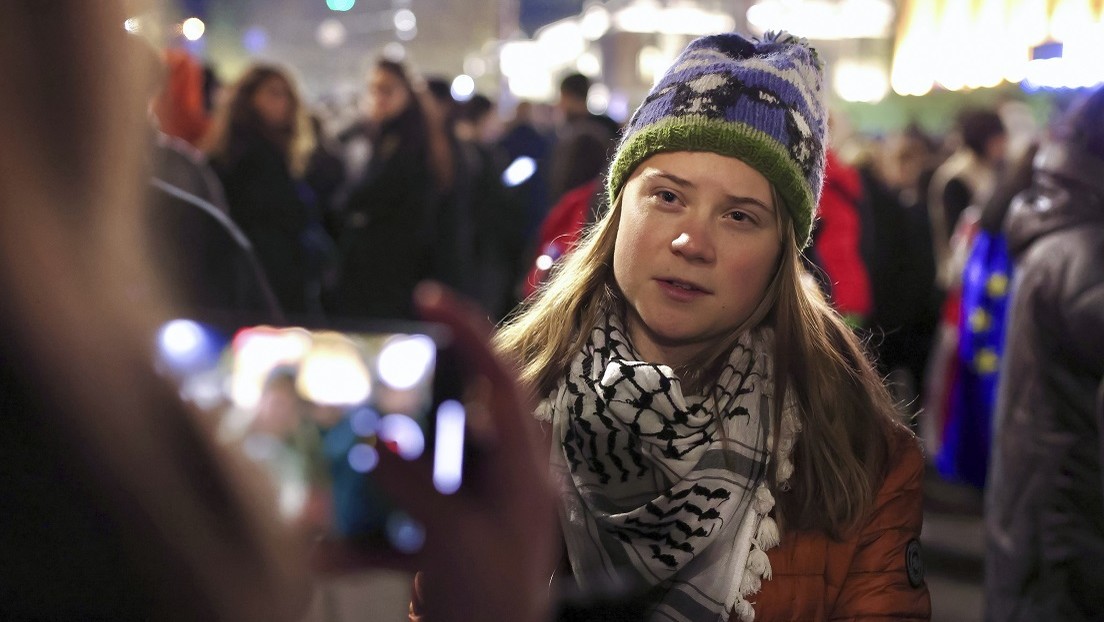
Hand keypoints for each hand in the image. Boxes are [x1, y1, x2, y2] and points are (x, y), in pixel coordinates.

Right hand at [313, 283, 557, 621]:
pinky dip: (363, 533)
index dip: (469, 332)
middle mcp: (499, 475)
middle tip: (365, 389)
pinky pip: (398, 517)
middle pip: (447, 417)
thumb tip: (377, 443)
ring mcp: (469, 503)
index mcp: (522, 465)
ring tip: (336, 473)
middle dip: (399, 409)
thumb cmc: (496, 602)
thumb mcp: (457, 539)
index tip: (429, 298)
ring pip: (413, 466)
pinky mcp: (442, 533)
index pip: (501, 379)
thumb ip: (416, 486)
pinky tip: (328, 552)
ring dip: (370, 478)